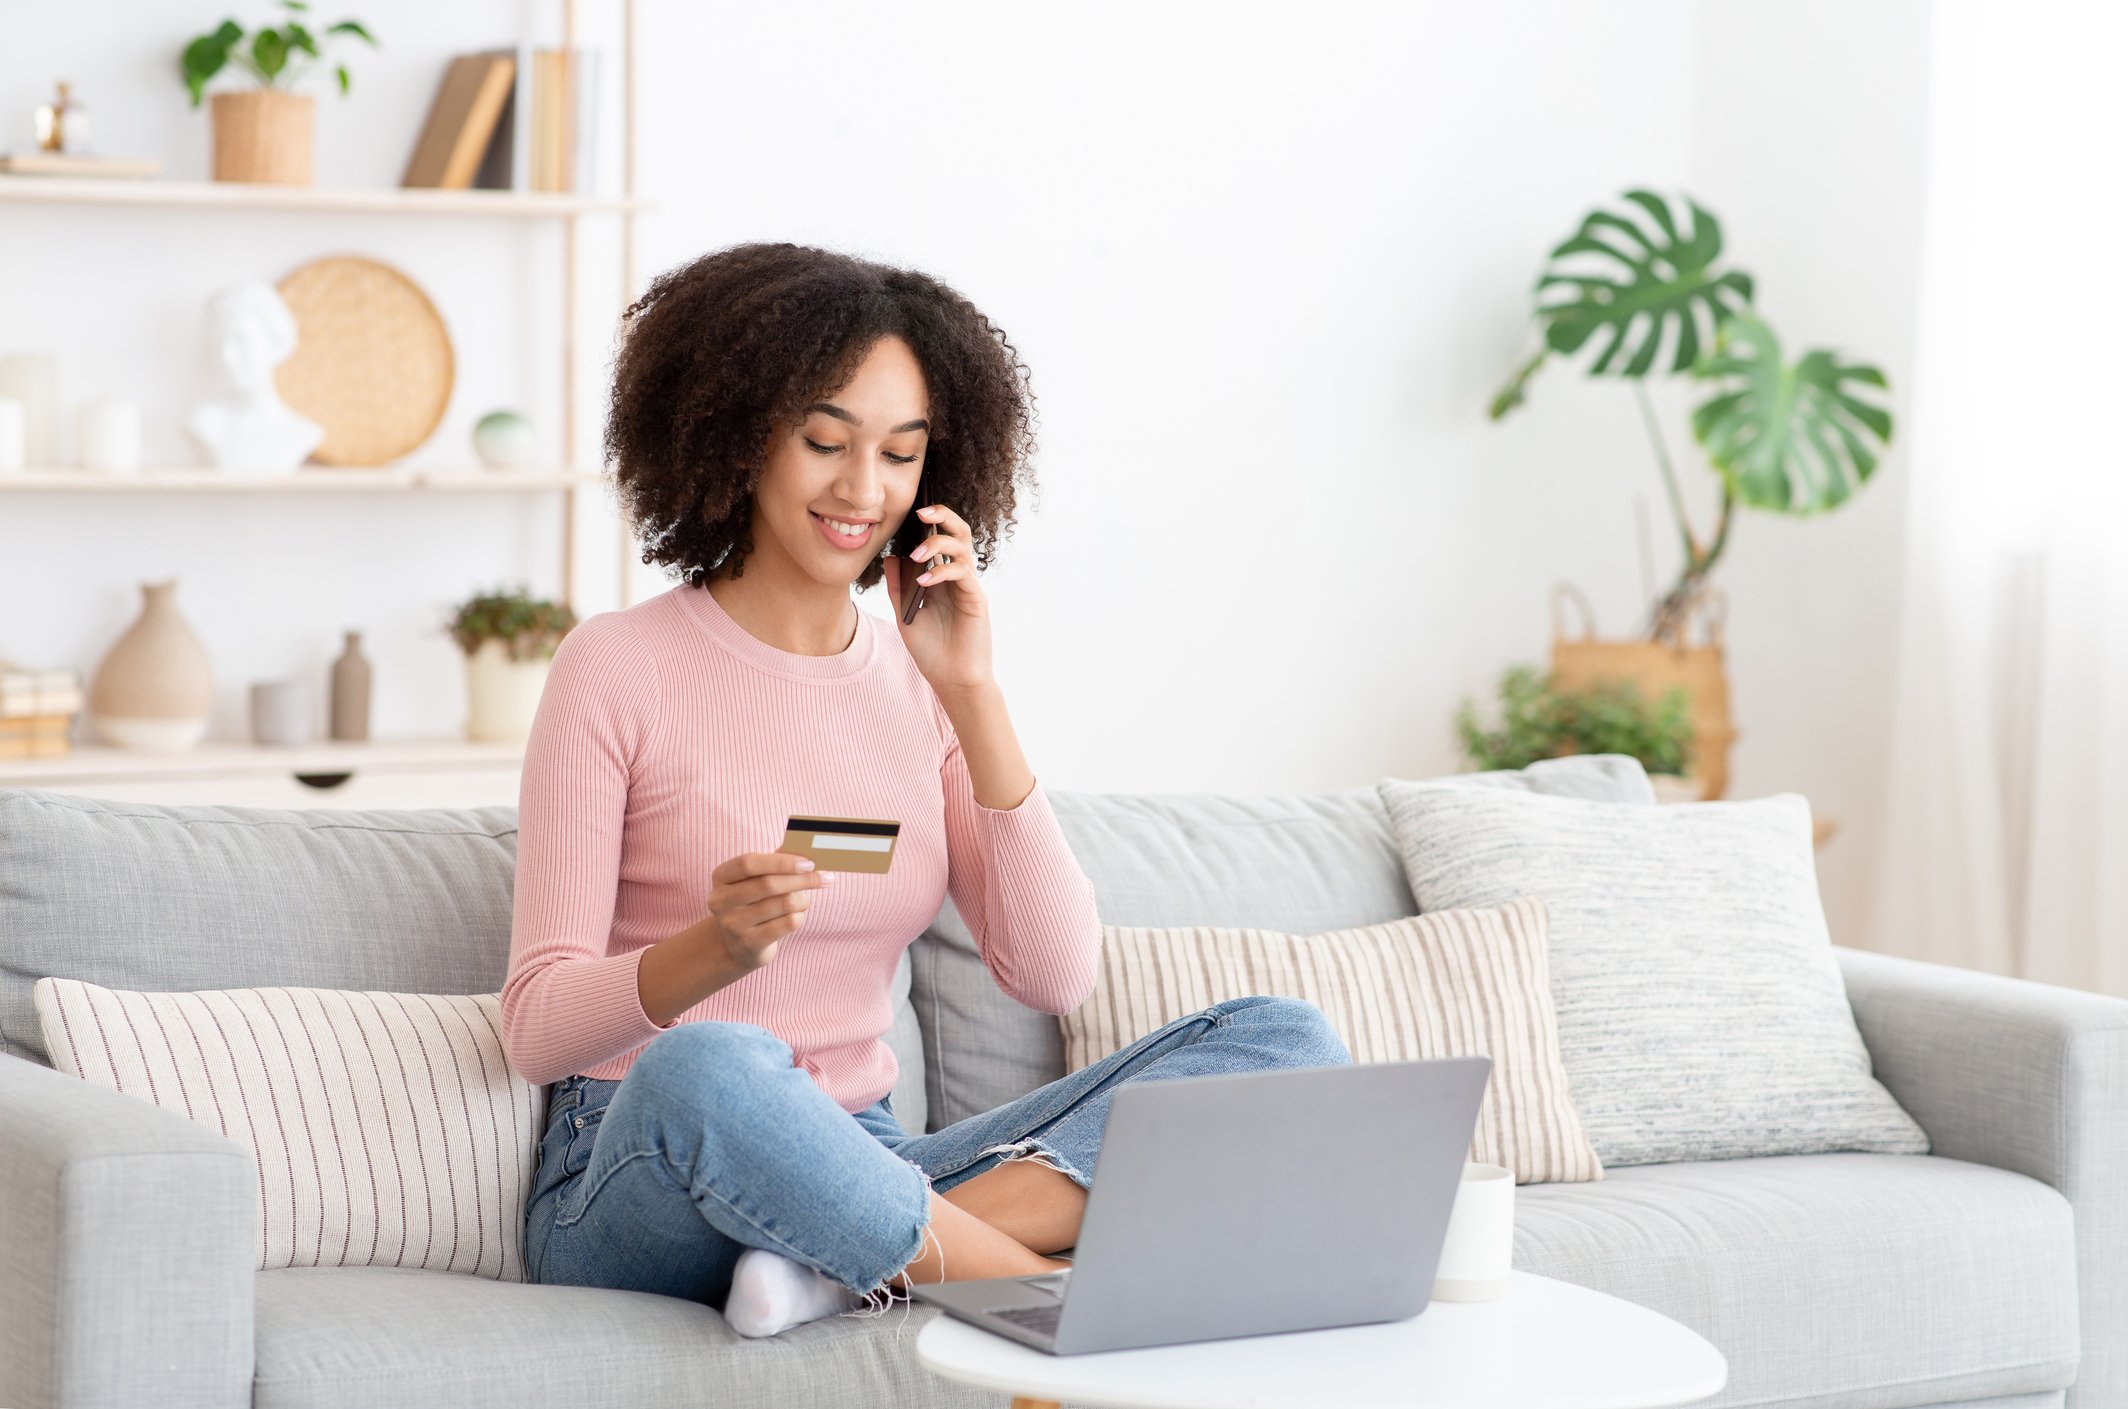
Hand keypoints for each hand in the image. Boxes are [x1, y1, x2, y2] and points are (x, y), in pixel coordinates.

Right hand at [700, 851, 831, 973]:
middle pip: (768, 884)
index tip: (808, 863)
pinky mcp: (749, 943)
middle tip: (824, 877)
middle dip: (801, 879)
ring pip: (783, 904)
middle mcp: (721, 900)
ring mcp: (732, 924)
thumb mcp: (756, 880)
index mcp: (721, 877)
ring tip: (805, 899)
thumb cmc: (753, 903)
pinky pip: (787, 924)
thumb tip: (806, 848)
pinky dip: (800, 916)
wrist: (738, 945)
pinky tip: (798, 915)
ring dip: (803, 899)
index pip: (748, 863)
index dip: (781, 862)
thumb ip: (775, 863)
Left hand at [885, 501, 993, 691]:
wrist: (951, 679)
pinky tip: (924, 581)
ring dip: (938, 544)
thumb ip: (898, 588)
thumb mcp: (905, 616)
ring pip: (962, 548)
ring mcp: (968, 587)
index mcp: (942, 579)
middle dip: (943, 516)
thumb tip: (889, 558)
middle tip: (921, 512)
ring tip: (917, 555)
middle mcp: (958, 578)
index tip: (910, 514)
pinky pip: (963, 573)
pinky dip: (942, 572)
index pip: (941, 539)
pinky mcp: (976, 599)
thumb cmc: (932, 651)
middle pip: (959, 534)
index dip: (930, 523)